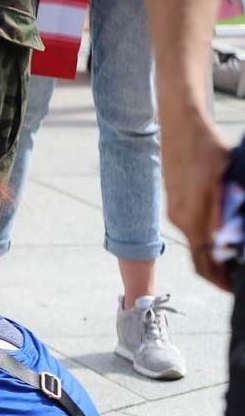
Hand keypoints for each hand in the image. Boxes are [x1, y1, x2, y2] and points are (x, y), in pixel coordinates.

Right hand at [165, 120, 233, 290]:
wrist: (181, 126)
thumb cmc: (207, 148)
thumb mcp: (225, 178)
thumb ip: (227, 211)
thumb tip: (230, 239)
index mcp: (191, 217)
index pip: (204, 262)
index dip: (221, 279)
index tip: (236, 288)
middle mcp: (180, 219)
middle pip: (199, 258)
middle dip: (219, 274)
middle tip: (239, 280)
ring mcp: (177, 213)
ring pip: (197, 245)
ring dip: (215, 257)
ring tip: (236, 262)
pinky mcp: (178, 205)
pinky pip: (194, 232)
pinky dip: (209, 242)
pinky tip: (225, 240)